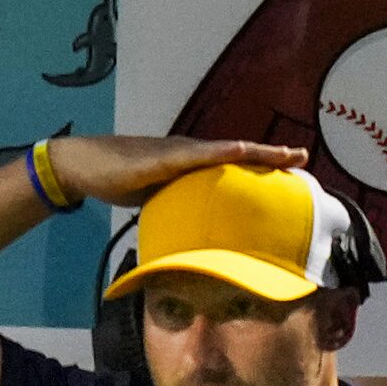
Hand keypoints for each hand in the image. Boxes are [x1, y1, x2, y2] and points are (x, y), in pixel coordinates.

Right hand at [37, 135, 311, 208]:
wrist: (83, 164)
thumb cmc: (116, 179)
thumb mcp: (152, 199)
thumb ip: (174, 210)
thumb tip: (188, 235)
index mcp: (189, 164)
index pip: (232, 164)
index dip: (261, 164)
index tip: (291, 168)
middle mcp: (189, 153)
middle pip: (237, 153)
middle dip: (270, 155)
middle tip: (302, 157)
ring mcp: (176, 153)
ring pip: (224, 150)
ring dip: (255, 151)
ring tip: (283, 154)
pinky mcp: (160, 158)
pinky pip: (195, 156)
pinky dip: (219, 152)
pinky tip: (238, 150)